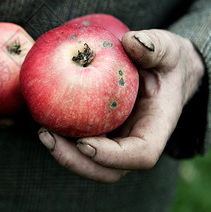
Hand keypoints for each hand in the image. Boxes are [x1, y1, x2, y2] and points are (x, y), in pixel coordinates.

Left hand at [38, 29, 204, 182]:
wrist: (166, 70)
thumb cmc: (167, 60)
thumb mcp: (167, 48)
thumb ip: (154, 46)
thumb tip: (132, 42)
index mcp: (157, 126)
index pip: (141, 154)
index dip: (112, 156)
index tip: (85, 143)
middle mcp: (136, 140)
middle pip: (108, 170)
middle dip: (77, 161)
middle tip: (48, 136)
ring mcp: (118, 139)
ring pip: (91, 162)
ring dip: (64, 152)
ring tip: (42, 130)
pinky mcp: (103, 131)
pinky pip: (82, 142)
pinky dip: (64, 136)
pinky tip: (45, 117)